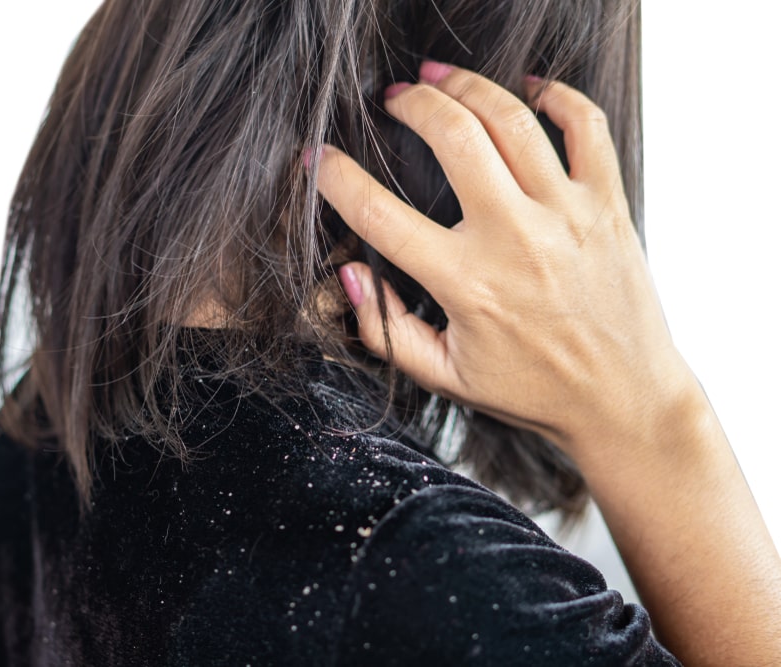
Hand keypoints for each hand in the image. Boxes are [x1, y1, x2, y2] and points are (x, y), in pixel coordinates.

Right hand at [315, 63, 694, 462]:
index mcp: (466, 284)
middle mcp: (515, 239)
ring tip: (439, 77)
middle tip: (392, 98)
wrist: (626, 401)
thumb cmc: (533, 392)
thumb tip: (348, 276)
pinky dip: (556, 94)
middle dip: (410, 103)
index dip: (335, 177)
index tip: (317, 158)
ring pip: (511, 118)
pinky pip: (586, 125)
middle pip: (451, 136)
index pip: (378, 214)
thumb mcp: (445, 377)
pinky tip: (527, 89)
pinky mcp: (607, 204)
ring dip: (466, 85)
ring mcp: (566, 215)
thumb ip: (386, 330)